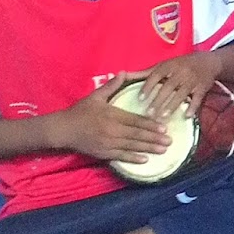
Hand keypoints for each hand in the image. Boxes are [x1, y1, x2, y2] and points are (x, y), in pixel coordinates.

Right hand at [49, 74, 172, 163]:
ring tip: (163, 150)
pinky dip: (133, 158)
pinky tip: (145, 160)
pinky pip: (121, 156)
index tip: (164, 127)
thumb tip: (123, 72)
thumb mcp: (95, 96)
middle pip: (137, 135)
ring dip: (148, 149)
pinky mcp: (103, 153)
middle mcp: (112, 130)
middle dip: (155, 138)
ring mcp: (107, 143)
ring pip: (131, 146)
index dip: (150, 125)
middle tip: (170, 141)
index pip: (135, 120)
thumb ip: (111, 86)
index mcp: (112, 115)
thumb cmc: (80, 111)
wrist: (63, 130)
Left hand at [139, 51, 222, 119]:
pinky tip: (186, 116)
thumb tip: (123, 75)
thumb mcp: (164, 65)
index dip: (148, 87)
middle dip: (159, 100)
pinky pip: (198, 98)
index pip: (156, 75)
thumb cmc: (180, 65)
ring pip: (182, 94)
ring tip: (163, 117)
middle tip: (149, 114)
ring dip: (172, 105)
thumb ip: (145, 73)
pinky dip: (193, 107)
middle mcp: (180, 72)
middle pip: (168, 87)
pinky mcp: (203, 87)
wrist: (208, 61)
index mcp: (169, 66)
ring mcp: (192, 80)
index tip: (140, 99)